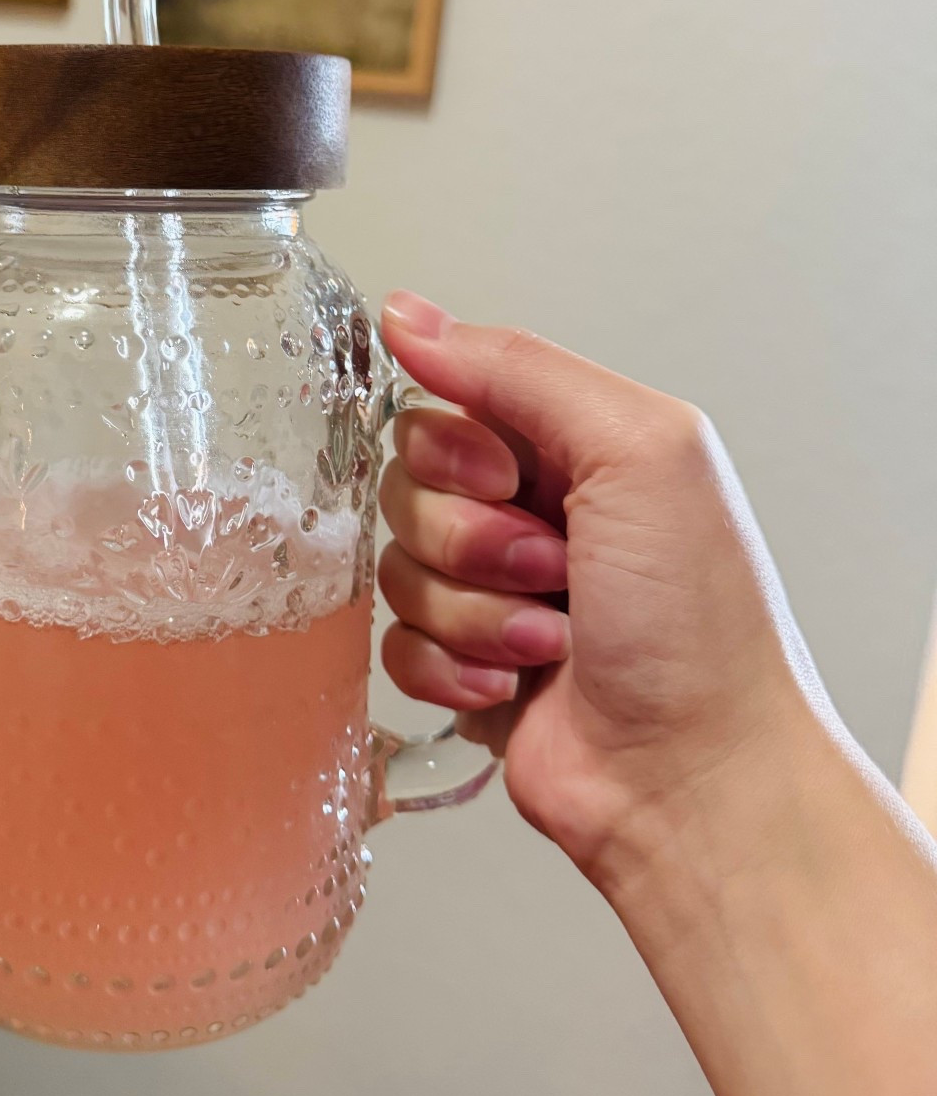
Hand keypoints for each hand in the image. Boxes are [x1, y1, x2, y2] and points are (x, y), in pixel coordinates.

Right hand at [377, 292, 829, 887]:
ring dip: (473, 613)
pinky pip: (394, 645)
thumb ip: (517, 369)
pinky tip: (515, 688)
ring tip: (551, 641)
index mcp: (576, 444)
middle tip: (552, 570)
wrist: (696, 779)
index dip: (459, 448)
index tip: (512, 481)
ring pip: (399, 567)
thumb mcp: (636, 452)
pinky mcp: (464, 667)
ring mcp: (495, 592)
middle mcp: (532, 511)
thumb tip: (410, 316)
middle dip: (471, 538)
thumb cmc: (700, 628)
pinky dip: (451, 669)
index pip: (448, 400)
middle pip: (409, 483)